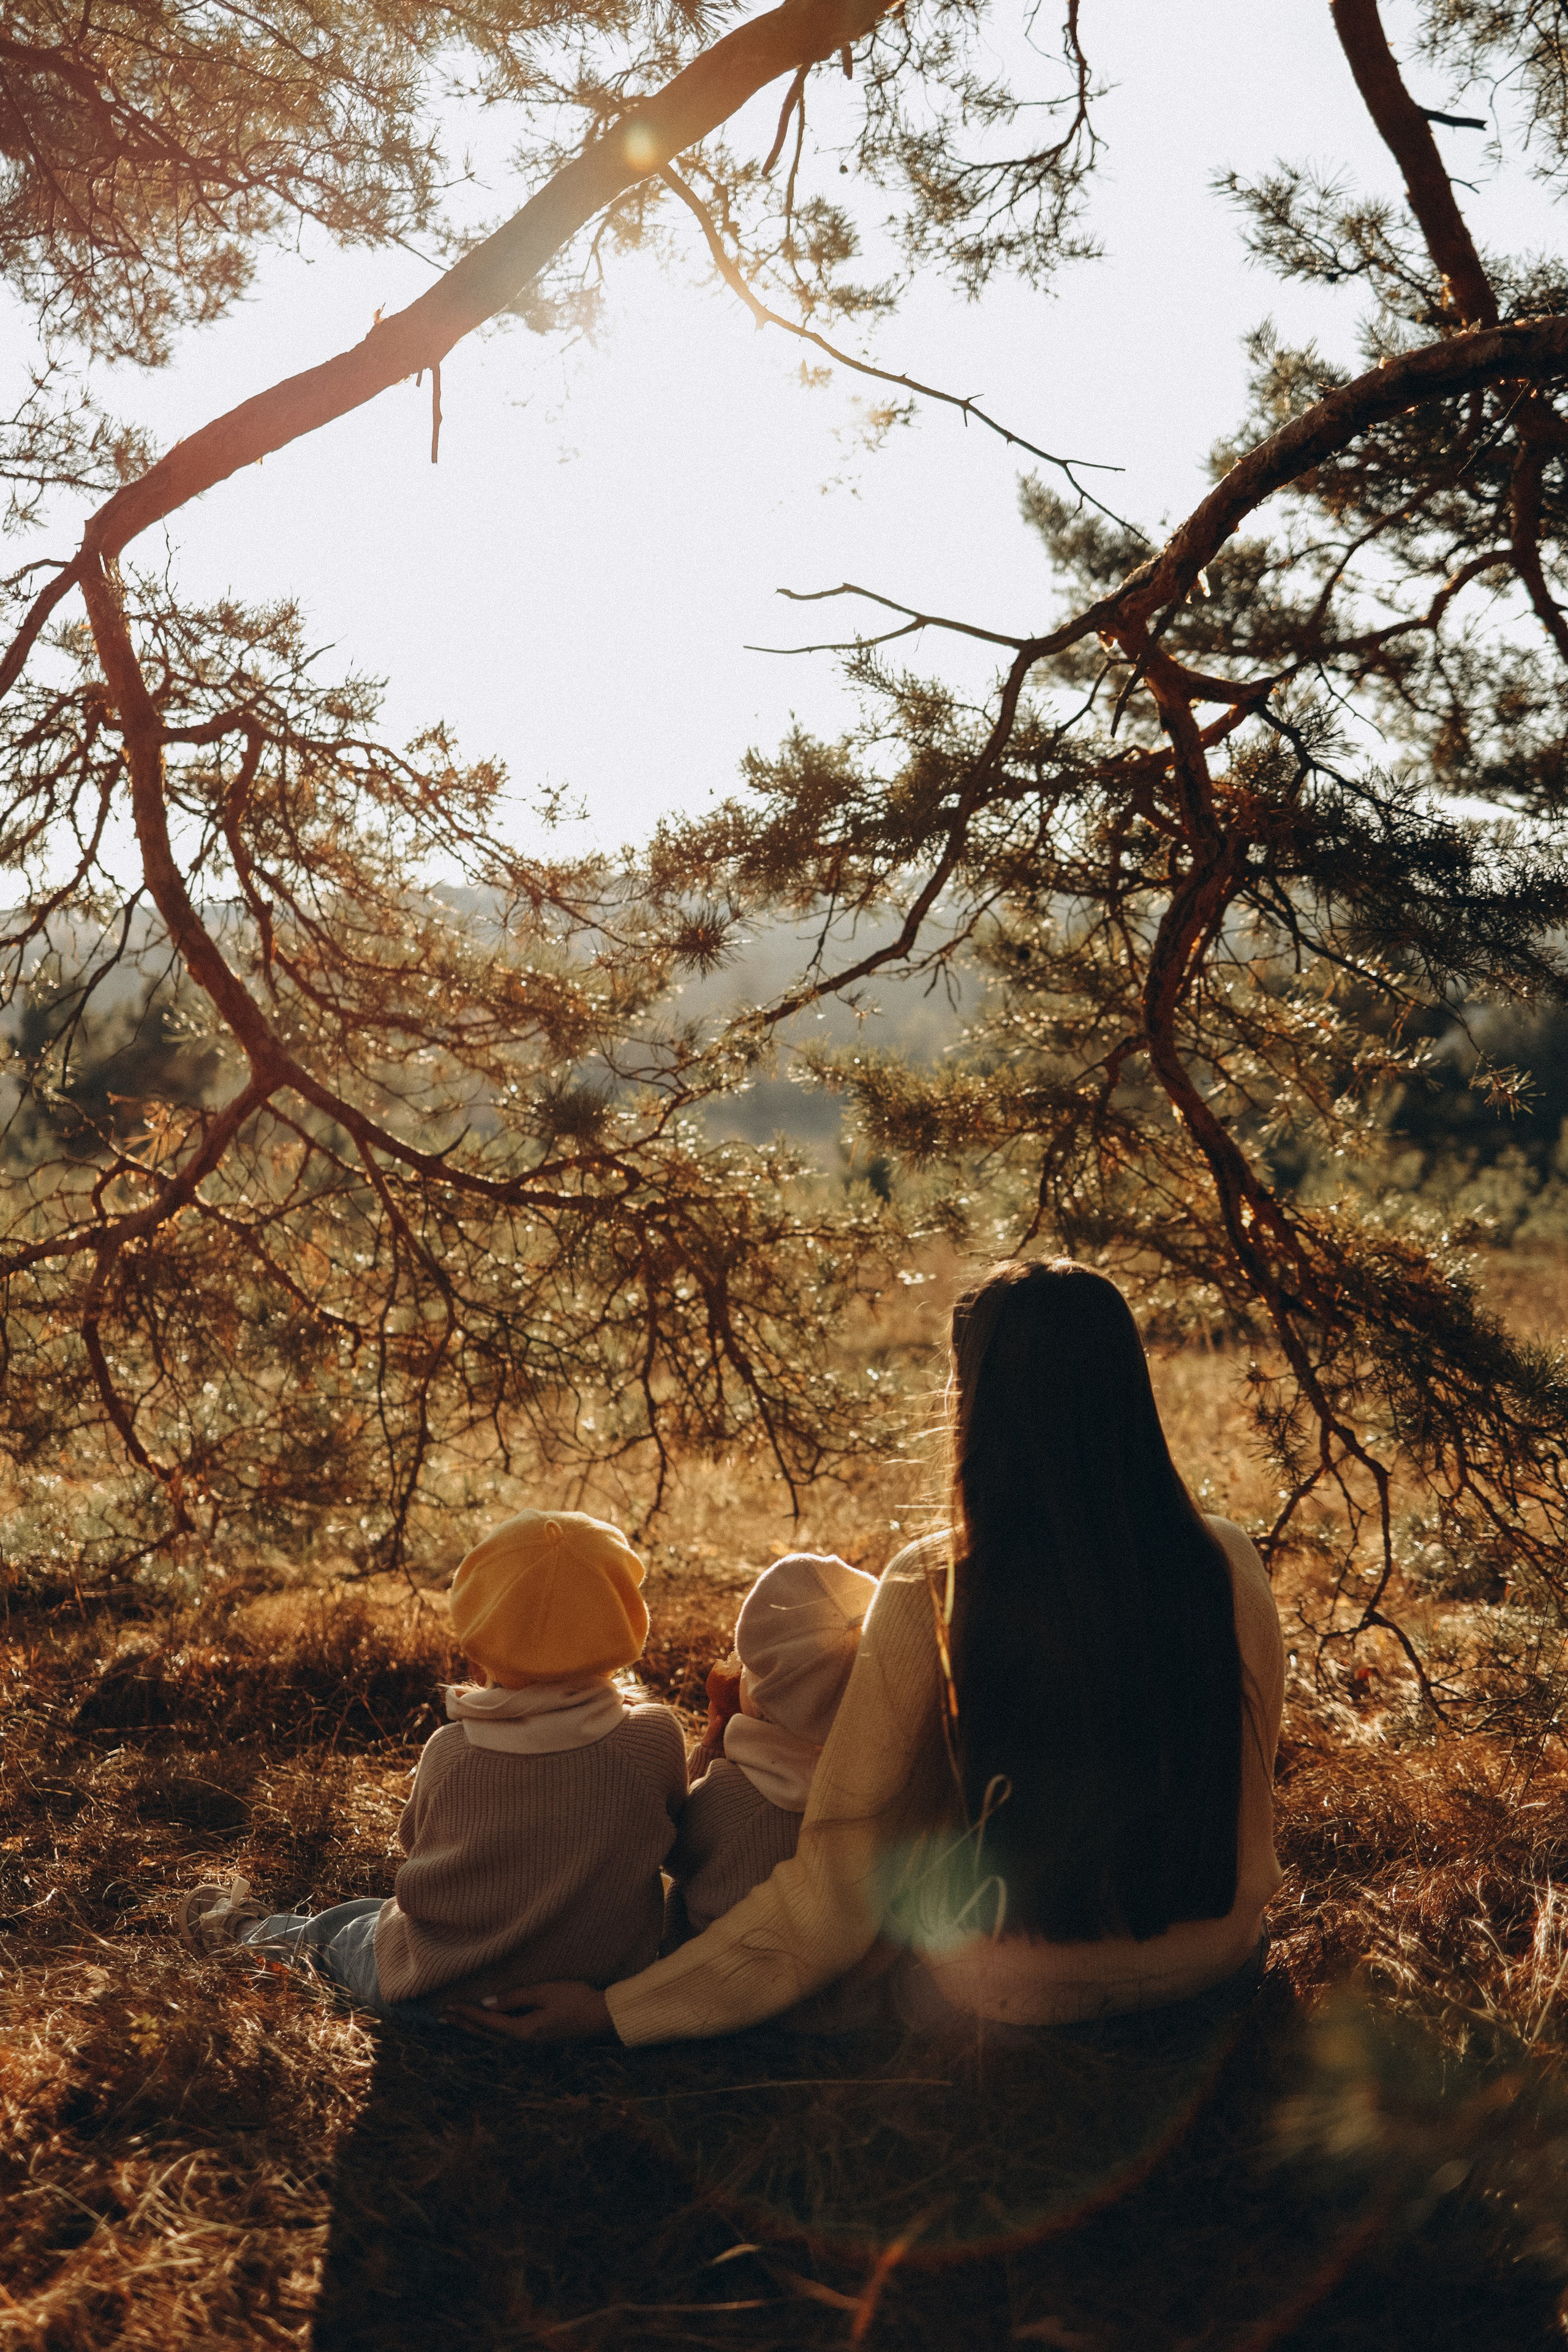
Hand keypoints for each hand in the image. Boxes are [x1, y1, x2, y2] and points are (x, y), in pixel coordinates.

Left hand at [441, 1979, 613, 2042]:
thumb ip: (516, 1998)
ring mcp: (530, 2041)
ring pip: (494, 2036)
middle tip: (441, 2017)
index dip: (467, 2013)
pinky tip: (485, 2024)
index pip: (488, 2022)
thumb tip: (488, 2003)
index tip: (449, 2006)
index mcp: (523, 2031)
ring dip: (473, 2028)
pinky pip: (504, 2035)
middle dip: (464, 2024)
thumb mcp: (545, 1993)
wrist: (602, 2017)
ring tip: (456, 2021)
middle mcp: (523, 2041)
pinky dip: (488, 2029)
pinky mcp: (537, 2037)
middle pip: (486, 2033)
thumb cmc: (576, 2000)